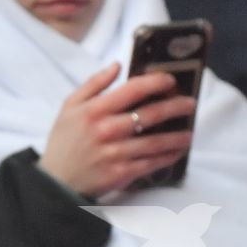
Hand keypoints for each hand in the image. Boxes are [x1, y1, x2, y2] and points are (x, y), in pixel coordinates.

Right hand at [38, 65, 196, 199]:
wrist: (56, 181)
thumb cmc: (65, 141)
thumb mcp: (70, 107)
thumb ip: (94, 84)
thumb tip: (117, 65)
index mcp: (94, 110)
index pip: (132, 90)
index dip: (155, 82)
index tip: (170, 80)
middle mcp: (107, 130)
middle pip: (150, 114)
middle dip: (175, 107)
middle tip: (190, 103)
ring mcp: (116, 153)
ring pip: (155, 142)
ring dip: (177, 136)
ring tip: (190, 132)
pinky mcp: (122, 173)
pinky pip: (151, 163)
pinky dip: (168, 156)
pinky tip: (178, 151)